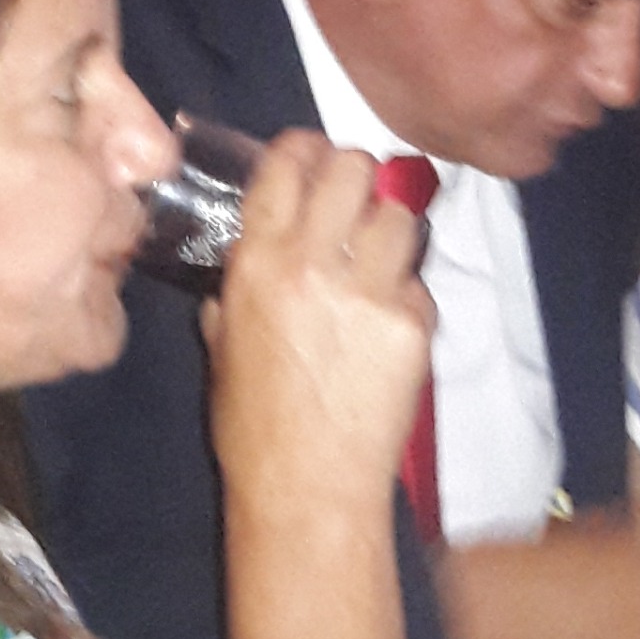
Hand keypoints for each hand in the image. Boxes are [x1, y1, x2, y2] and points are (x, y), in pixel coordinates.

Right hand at [205, 133, 433, 522]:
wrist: (307, 488)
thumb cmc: (251, 426)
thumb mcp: (220, 344)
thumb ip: (236, 288)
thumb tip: (251, 257)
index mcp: (257, 263)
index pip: (288, 162)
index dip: (304, 150)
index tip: (311, 158)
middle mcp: (313, 264)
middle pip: (353, 167)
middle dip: (355, 175)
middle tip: (353, 198)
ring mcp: (369, 292)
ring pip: (399, 213)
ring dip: (389, 226)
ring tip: (378, 255)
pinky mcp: (412, 324)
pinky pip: (419, 282)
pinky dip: (407, 294)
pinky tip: (388, 323)